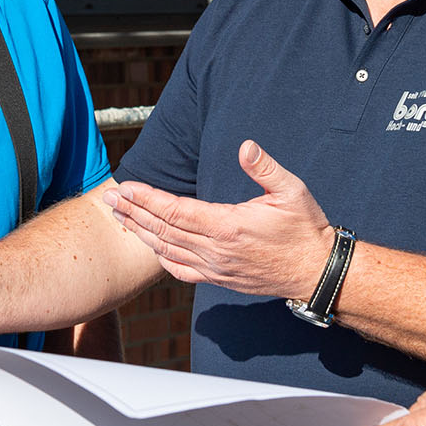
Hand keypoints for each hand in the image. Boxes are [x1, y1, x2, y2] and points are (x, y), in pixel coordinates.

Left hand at [103, 139, 330, 298]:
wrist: (316, 272)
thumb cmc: (305, 229)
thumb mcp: (292, 191)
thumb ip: (265, 168)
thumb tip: (246, 146)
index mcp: (228, 227)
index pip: (175, 211)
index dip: (147, 199)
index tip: (125, 187)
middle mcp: (216, 250)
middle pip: (163, 230)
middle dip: (133, 212)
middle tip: (109, 198)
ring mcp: (215, 268)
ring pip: (167, 250)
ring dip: (140, 232)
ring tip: (119, 217)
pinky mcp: (219, 279)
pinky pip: (181, 270)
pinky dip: (160, 257)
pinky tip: (149, 246)